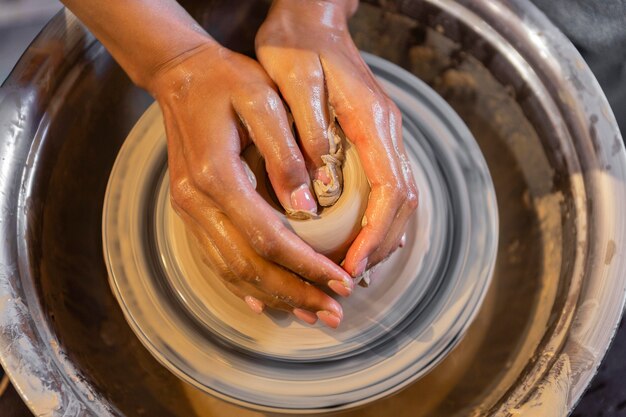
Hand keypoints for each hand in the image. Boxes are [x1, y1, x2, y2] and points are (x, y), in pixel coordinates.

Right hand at [151, 42, 353, 327]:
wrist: (179, 75)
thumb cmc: (226, 81)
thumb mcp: (263, 101)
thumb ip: (285, 153)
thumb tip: (307, 206)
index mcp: (216, 175)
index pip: (268, 238)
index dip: (308, 265)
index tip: (341, 282)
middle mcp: (197, 202)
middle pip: (249, 266)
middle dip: (295, 293)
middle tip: (333, 313)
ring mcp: (189, 210)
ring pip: (232, 270)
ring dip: (274, 296)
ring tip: (311, 312)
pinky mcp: (190, 212)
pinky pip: (217, 260)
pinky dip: (246, 285)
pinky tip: (268, 300)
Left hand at [256, 0, 417, 277]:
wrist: (310, 15)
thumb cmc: (296, 43)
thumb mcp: (292, 80)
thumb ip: (308, 133)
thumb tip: (319, 191)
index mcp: (371, 121)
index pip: (389, 191)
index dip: (374, 235)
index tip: (351, 266)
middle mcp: (385, 131)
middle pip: (402, 202)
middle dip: (381, 245)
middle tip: (350, 278)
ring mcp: (382, 135)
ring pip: (398, 198)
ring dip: (381, 237)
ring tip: (354, 268)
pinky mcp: (370, 138)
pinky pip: (384, 188)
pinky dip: (376, 219)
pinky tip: (357, 238)